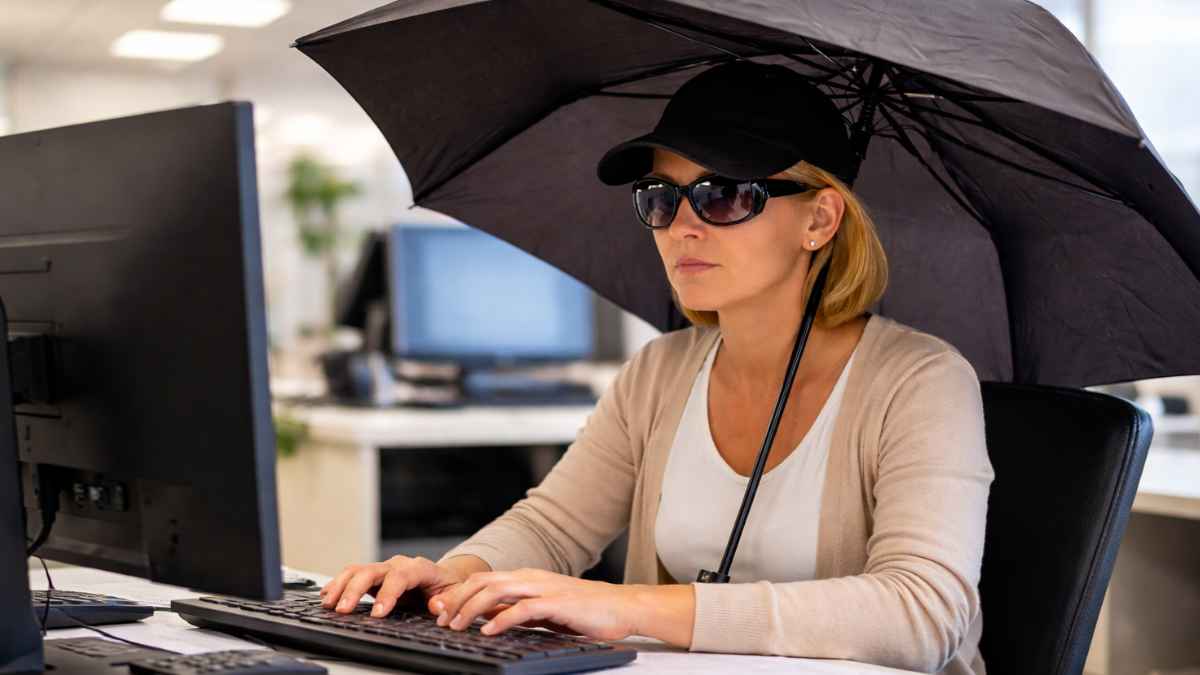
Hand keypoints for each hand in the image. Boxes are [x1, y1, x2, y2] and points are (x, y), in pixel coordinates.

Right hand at [320, 555, 476, 617]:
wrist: (443, 579)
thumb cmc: (448, 588)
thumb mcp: (455, 594)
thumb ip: (448, 601)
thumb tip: (436, 607)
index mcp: (419, 568)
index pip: (400, 576)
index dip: (388, 593)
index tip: (377, 613)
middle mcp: (398, 565)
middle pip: (372, 570)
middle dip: (355, 589)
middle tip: (343, 610)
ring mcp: (384, 569)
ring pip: (357, 570)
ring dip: (341, 586)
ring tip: (329, 603)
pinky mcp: (373, 576)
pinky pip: (351, 575)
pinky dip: (337, 585)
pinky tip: (326, 596)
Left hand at [430, 568, 639, 640]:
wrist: (622, 607)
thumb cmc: (585, 611)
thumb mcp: (543, 610)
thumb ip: (517, 610)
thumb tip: (489, 618)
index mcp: (527, 578)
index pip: (483, 579)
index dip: (458, 593)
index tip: (440, 610)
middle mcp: (531, 578)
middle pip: (483, 581)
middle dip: (457, 599)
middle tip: (440, 619)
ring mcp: (544, 588)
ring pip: (497, 591)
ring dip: (471, 608)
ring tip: (457, 626)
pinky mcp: (557, 602)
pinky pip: (523, 608)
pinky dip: (501, 619)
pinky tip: (488, 631)